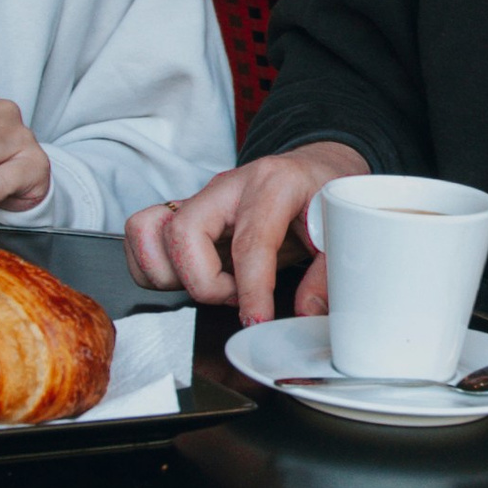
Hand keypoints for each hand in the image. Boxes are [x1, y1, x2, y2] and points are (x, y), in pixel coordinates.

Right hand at [123, 143, 367, 322]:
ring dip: (171, 275)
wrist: (314, 167)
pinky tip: (196, 277)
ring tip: (215, 285)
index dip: (251, 290)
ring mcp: (200, 199)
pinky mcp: (184, 213)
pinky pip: (143, 236)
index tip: (257, 320)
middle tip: (237, 296)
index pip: (249, 242)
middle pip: (182, 234)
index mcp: (273, 184)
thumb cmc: (323, 193)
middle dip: (204, 283)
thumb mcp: (343, 228)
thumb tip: (307, 313)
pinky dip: (155, 267)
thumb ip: (328, 273)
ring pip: (148, 232)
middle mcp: (227, 187)